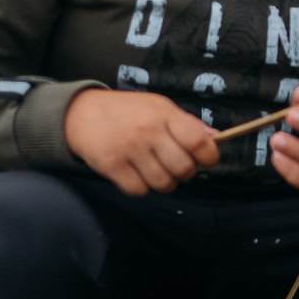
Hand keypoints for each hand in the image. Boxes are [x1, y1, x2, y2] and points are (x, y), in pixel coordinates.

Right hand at [65, 88, 218, 194]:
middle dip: (185, 173)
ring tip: (155, 170)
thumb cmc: (127, 111)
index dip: (209, 157)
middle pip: (184, 169)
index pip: (198, 142)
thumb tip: (216, 138)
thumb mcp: (159, 107)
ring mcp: (129, 149)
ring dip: (164, 182)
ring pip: (163, 184)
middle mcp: (148, 131)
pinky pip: (139, 190)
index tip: (204, 159)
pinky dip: (141, 187)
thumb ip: (188, 124)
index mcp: (164, 114)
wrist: (81, 113)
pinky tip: (136, 173)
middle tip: (175, 166)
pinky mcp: (112, 166)